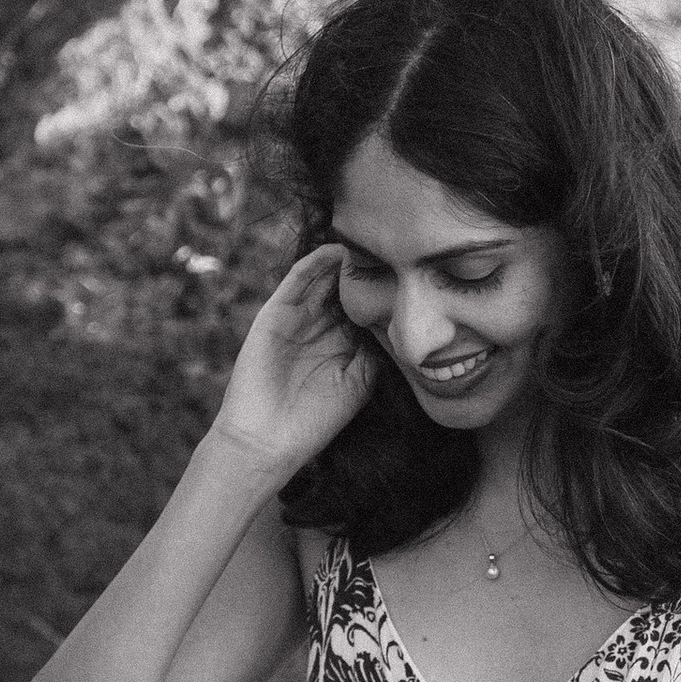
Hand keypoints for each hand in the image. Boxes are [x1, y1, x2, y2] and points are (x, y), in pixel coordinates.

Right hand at [212, 244, 380, 481]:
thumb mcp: (358, 383)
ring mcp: (297, 318)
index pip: (365, 307)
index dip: (385, 290)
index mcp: (340, 344)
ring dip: (344, 261)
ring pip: (324, 278)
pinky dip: (316, 263)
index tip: (412, 272)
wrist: (268, 440)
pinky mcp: (275, 313)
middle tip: (395, 247)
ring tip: (371, 241)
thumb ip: (377, 352)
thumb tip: (402, 325)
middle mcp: (319, 327)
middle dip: (367, 269)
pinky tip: (338, 251)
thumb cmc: (314, 420)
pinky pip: (297, 280)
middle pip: (346, 287)